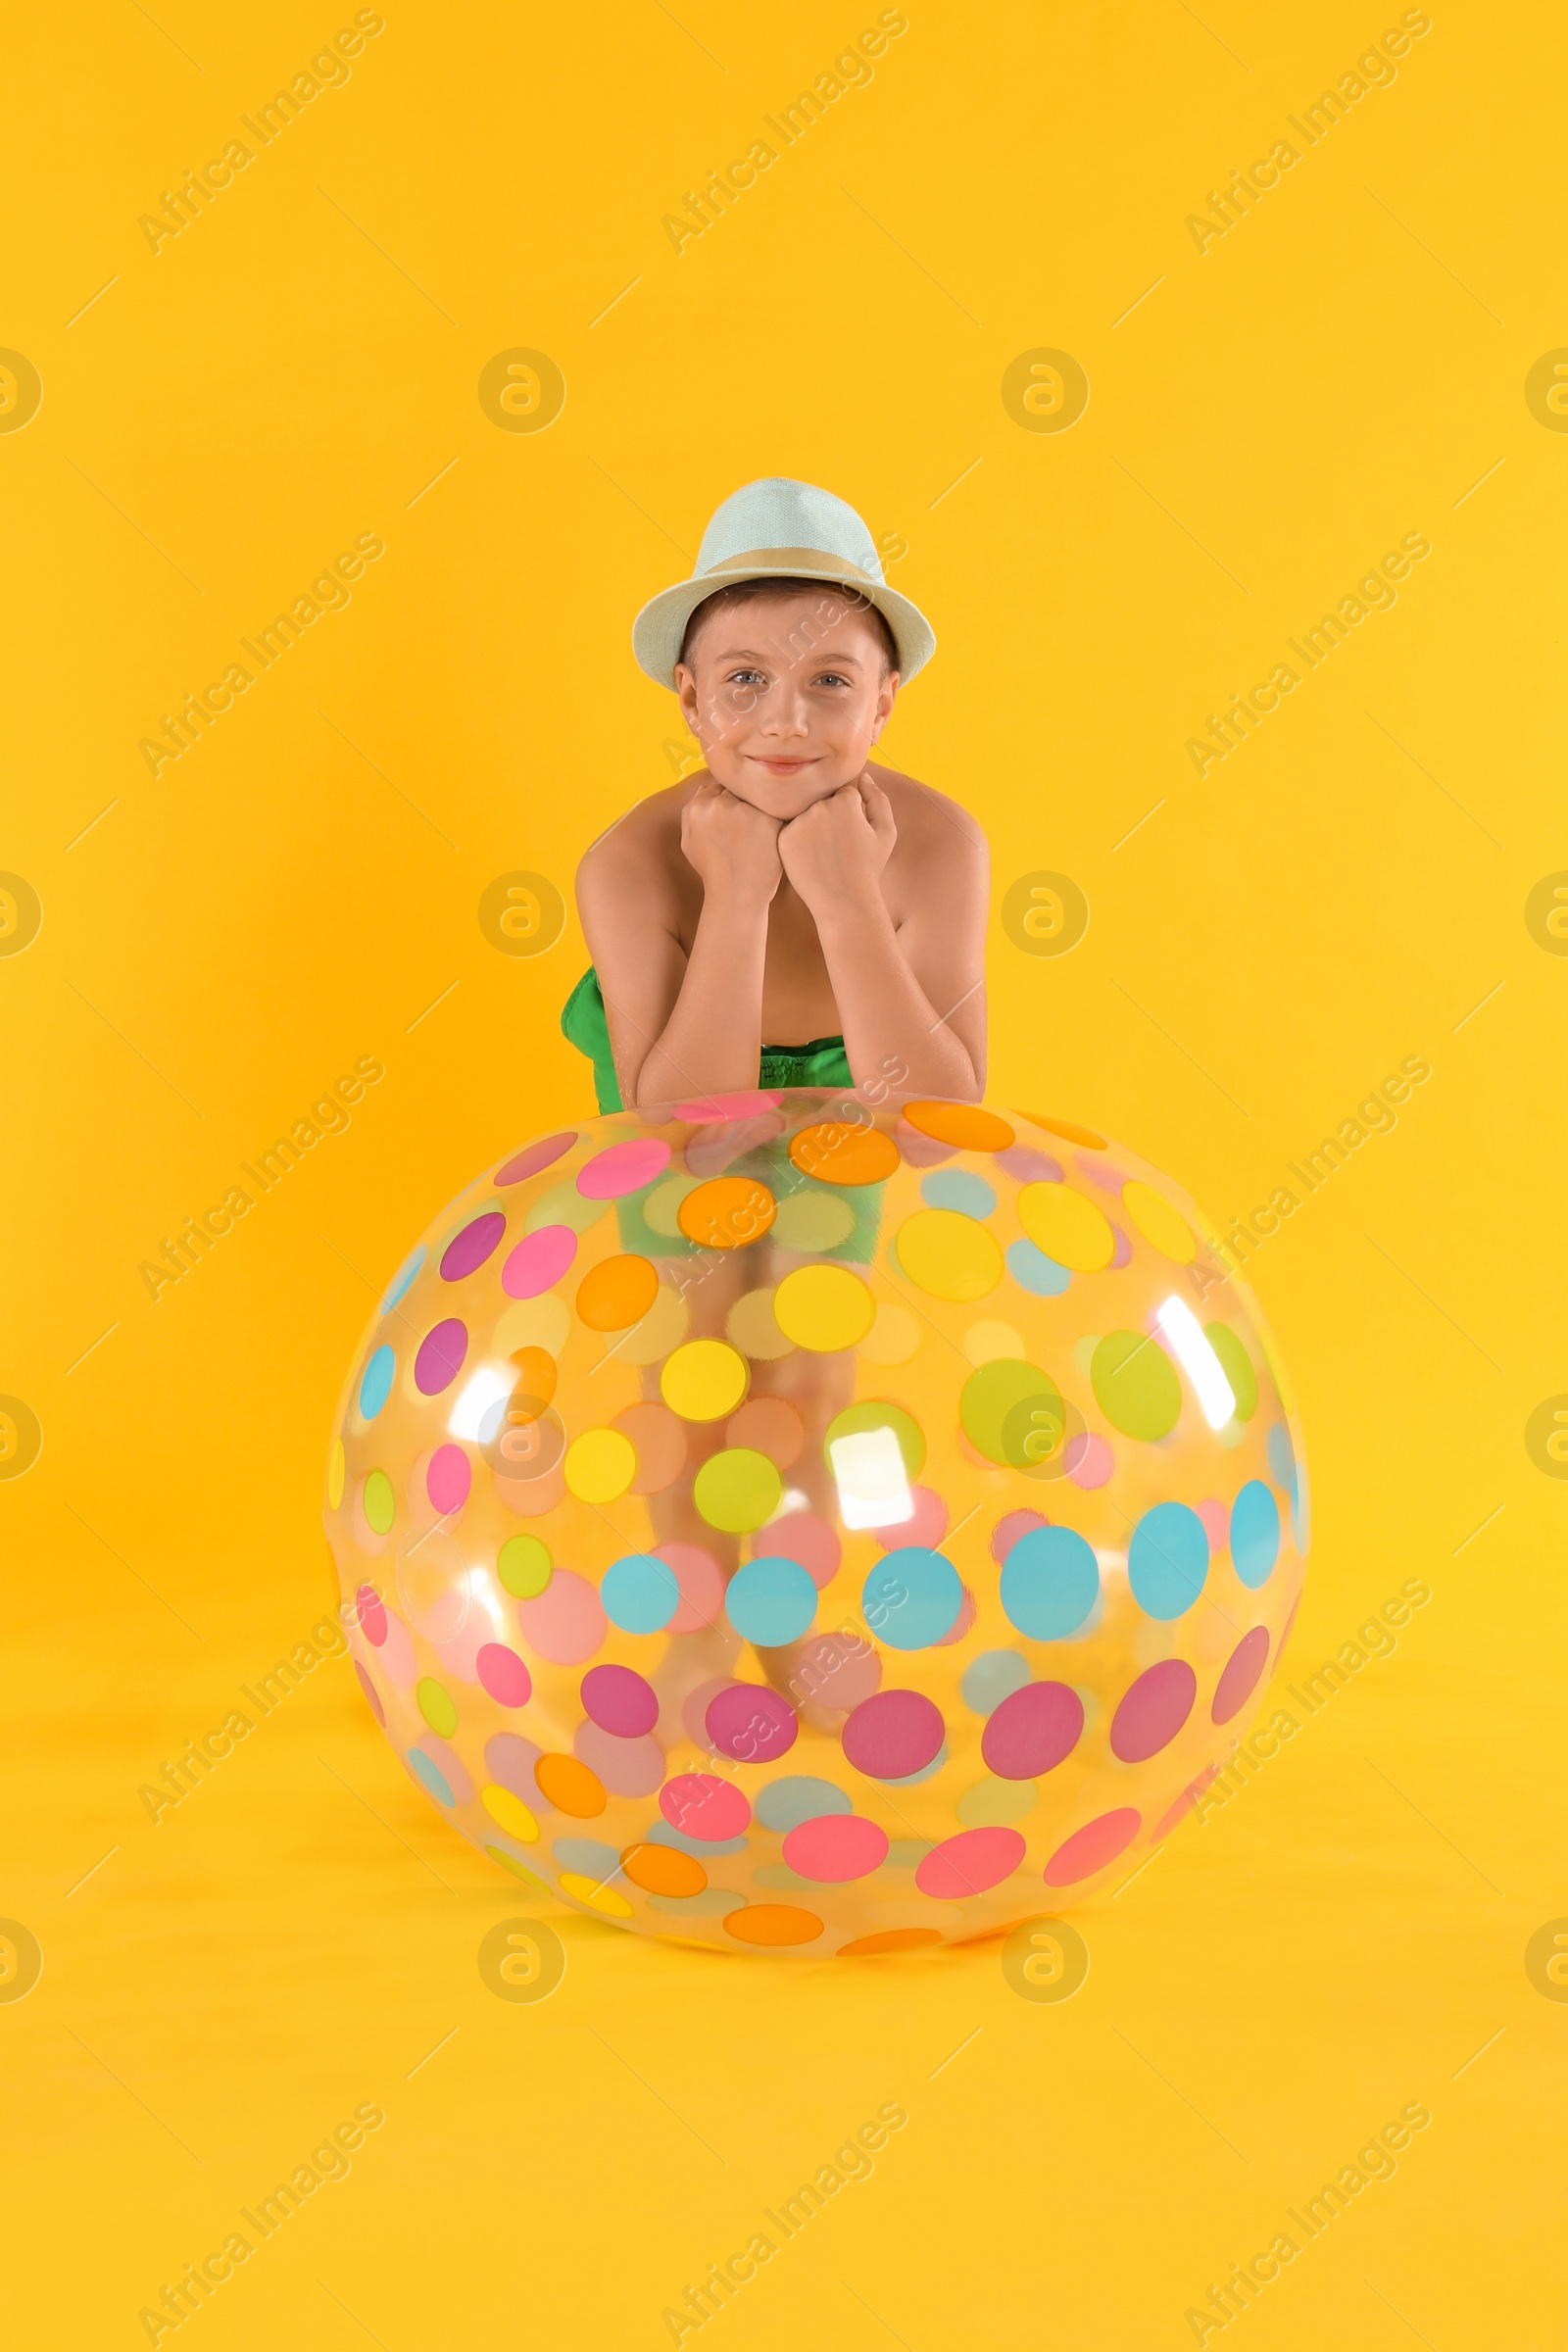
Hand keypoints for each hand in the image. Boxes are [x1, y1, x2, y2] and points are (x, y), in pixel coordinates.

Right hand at [680, 781, 781, 906]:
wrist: (737, 896)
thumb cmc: (713, 872)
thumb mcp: (689, 843)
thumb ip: (690, 813)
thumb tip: (704, 788)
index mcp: (697, 808)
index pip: (717, 787)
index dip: (727, 803)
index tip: (734, 820)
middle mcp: (719, 805)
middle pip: (737, 789)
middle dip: (743, 803)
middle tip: (748, 827)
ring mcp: (744, 811)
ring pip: (755, 797)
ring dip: (759, 809)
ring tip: (759, 834)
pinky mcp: (768, 820)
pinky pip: (775, 809)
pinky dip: (775, 820)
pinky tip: (771, 838)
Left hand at [777, 777, 896, 915]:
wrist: (843, 901)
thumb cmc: (868, 868)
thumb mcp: (886, 832)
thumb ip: (878, 799)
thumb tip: (863, 776)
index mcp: (845, 801)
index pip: (844, 794)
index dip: (850, 815)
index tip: (851, 835)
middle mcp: (820, 807)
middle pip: (823, 801)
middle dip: (830, 819)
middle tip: (837, 847)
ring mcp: (799, 822)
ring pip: (805, 814)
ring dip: (813, 827)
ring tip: (825, 854)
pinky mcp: (784, 838)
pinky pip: (791, 830)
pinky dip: (799, 841)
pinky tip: (811, 859)